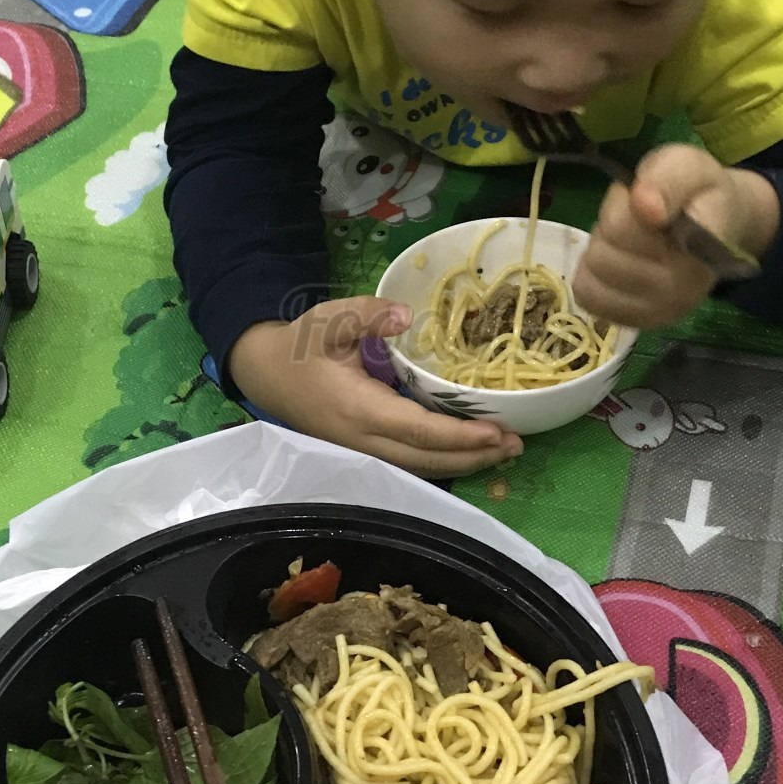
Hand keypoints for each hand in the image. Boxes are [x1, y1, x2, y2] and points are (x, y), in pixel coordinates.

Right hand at [228, 296, 522, 478]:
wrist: (266, 374)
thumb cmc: (301, 346)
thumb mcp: (328, 319)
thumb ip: (366, 314)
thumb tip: (405, 315)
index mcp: (357, 409)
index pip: (417, 430)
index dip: (458, 435)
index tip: (495, 432)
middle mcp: (363, 441)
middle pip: (427, 461)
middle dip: (473, 456)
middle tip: (515, 445)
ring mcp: (363, 453)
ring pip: (421, 469)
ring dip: (464, 463)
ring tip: (504, 452)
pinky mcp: (366, 454)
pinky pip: (411, 464)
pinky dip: (445, 461)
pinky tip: (470, 451)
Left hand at [573, 144, 778, 330]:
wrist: (721, 229)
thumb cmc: (699, 193)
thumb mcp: (687, 164)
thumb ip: (667, 177)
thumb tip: (644, 205)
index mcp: (700, 245)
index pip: (624, 229)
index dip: (623, 205)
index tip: (643, 198)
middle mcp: (686, 287)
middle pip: (604, 253)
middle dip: (610, 226)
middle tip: (634, 218)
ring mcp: (664, 311)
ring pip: (592, 275)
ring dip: (602, 250)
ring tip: (627, 240)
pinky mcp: (643, 322)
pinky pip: (589, 297)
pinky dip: (594, 276)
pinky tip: (619, 262)